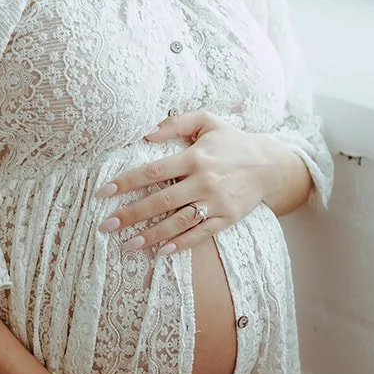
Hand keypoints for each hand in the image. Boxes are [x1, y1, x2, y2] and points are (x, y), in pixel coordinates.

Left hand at [94, 110, 305, 254]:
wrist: (270, 164)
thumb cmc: (232, 141)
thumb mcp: (207, 121)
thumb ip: (175, 122)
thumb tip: (145, 132)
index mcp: (195, 157)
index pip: (153, 171)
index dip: (127, 182)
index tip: (104, 192)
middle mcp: (204, 181)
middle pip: (161, 201)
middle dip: (131, 214)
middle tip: (106, 225)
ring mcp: (216, 202)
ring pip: (179, 222)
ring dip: (152, 235)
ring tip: (128, 244)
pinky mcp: (227, 218)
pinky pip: (201, 234)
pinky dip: (181, 244)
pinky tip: (161, 251)